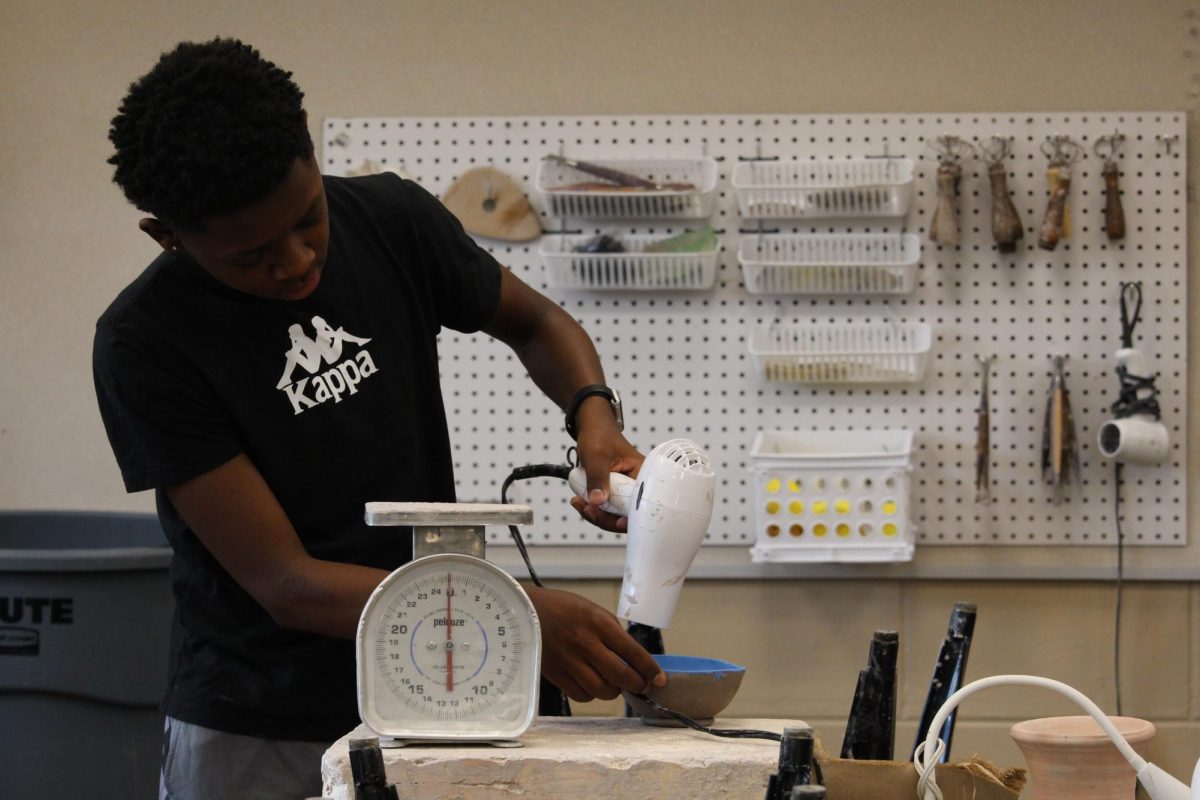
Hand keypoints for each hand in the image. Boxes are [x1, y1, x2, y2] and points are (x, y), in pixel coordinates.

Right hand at [526, 586, 664, 701]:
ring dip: (615, 691)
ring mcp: (568, 660)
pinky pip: (581, 695)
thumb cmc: (563, 608)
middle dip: (637, 684)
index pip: (632, 652)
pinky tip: (594, 684)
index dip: (650, 669)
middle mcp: (584, 642)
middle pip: (620, 675)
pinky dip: (593, 694)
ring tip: (616, 684)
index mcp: (598, 622)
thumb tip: (633, 658)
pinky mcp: (555, 673)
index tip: (659, 680)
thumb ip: (613, 633)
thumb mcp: (593, 610)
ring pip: (601, 690)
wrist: (525, 611)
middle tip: (642, 685)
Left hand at [571, 415, 642, 532]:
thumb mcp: (596, 456)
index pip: (641, 505)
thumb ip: (597, 478)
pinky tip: (580, 500)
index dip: (629, 517)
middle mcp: (637, 485)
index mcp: (643, 474)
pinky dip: (593, 507)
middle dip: (605, 516)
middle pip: (627, 514)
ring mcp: (625, 490)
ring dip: (596, 512)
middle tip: (587, 509)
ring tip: (579, 502)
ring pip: (615, 513)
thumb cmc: (599, 434)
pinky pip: (607, 507)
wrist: (591, 427)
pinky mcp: (615, 491)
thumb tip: (599, 502)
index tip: (614, 521)